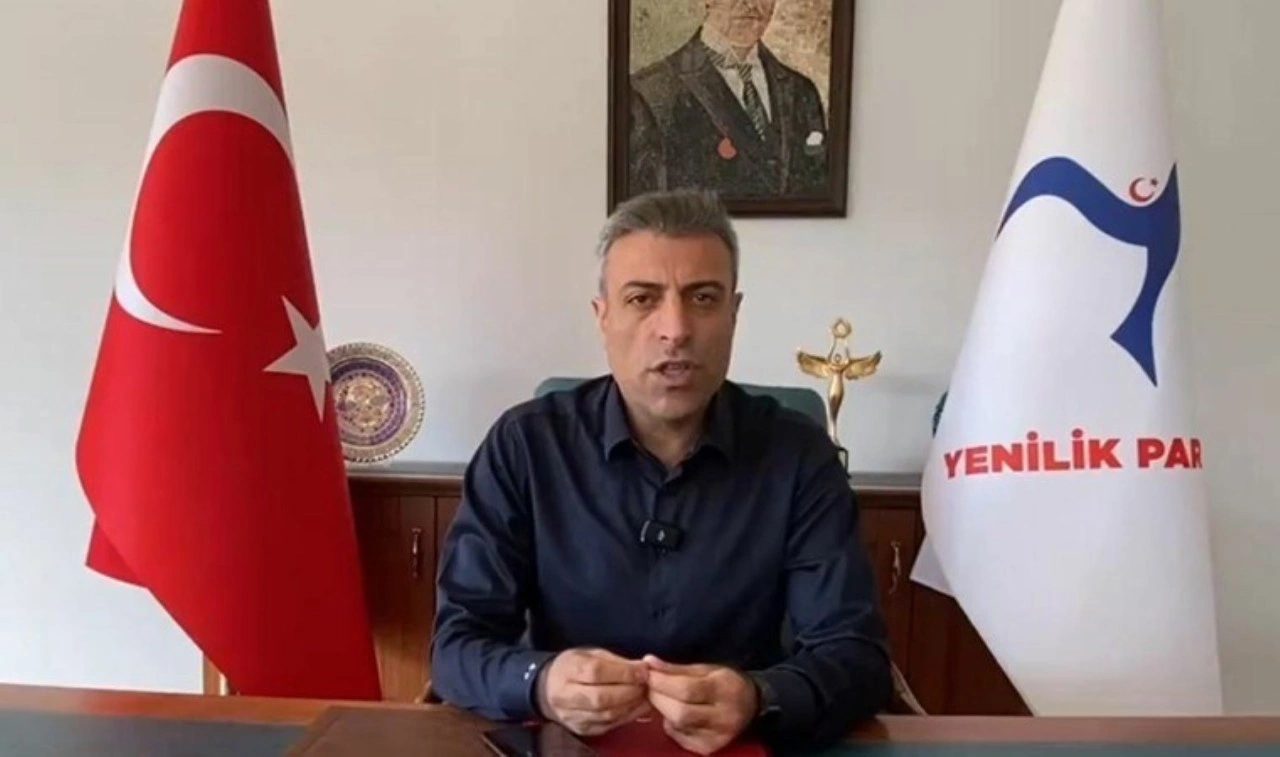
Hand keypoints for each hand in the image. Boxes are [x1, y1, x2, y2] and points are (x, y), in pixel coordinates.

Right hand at [536, 648, 651, 736]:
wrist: (549, 689)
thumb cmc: (574, 666)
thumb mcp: (591, 654)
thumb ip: (616, 661)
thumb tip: (643, 668)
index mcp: (568, 669)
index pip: (596, 672)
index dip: (623, 673)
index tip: (643, 671)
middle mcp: (566, 695)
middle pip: (601, 698)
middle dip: (629, 691)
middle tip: (646, 684)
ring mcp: (572, 716)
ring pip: (606, 715)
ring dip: (631, 706)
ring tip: (645, 695)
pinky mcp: (581, 729)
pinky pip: (608, 726)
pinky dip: (627, 717)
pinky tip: (637, 707)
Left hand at [642, 655, 757, 755]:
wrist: (751, 704)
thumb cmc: (725, 682)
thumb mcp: (705, 669)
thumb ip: (676, 669)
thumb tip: (648, 663)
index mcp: (725, 690)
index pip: (687, 689)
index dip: (662, 682)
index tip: (647, 673)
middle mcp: (724, 717)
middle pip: (680, 712)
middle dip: (658, 698)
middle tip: (649, 686)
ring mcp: (717, 737)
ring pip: (678, 726)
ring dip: (662, 710)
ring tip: (660, 697)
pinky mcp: (709, 748)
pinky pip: (680, 737)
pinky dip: (670, 724)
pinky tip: (672, 714)